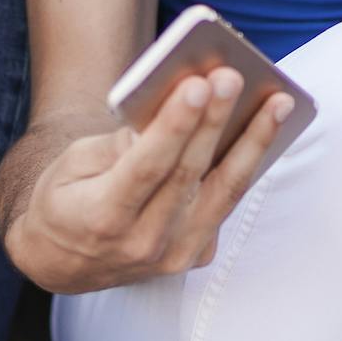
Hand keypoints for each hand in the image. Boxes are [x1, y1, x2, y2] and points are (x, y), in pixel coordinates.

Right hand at [7, 72, 296, 292]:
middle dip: (215, 120)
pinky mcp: (195, 256)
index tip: (196, 84)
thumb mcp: (72, 165)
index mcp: (102, 218)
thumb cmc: (64, 200)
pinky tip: (267, 132)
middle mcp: (142, 244)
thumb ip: (120, 143)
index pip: (146, 167)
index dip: (174, 125)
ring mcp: (173, 256)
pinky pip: (226, 205)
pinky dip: (248, 166)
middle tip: (234, 77)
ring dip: (254, 143)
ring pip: (224, 192)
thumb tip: (173, 109)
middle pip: (189, 174)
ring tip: (278, 103)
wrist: (63, 263)